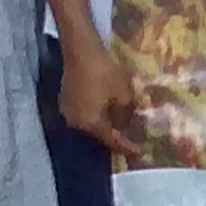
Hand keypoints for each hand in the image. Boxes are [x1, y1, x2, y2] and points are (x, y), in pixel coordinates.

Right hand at [60, 42, 143, 161]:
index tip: (140, 153)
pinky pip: (84, 116)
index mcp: (90, 124)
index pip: (112, 141)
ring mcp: (68, 113)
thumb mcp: (124, 95)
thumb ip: (126, 115)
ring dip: (105, 127)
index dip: (127, 148)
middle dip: (116, 138)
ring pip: (91, 126)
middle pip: (99, 136)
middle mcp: (75, 124)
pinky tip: (106, 113)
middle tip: (132, 141)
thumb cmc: (105, 73)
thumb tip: (125, 125)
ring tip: (121, 128)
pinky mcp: (65, 102)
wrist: (81, 52)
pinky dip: (96, 117)